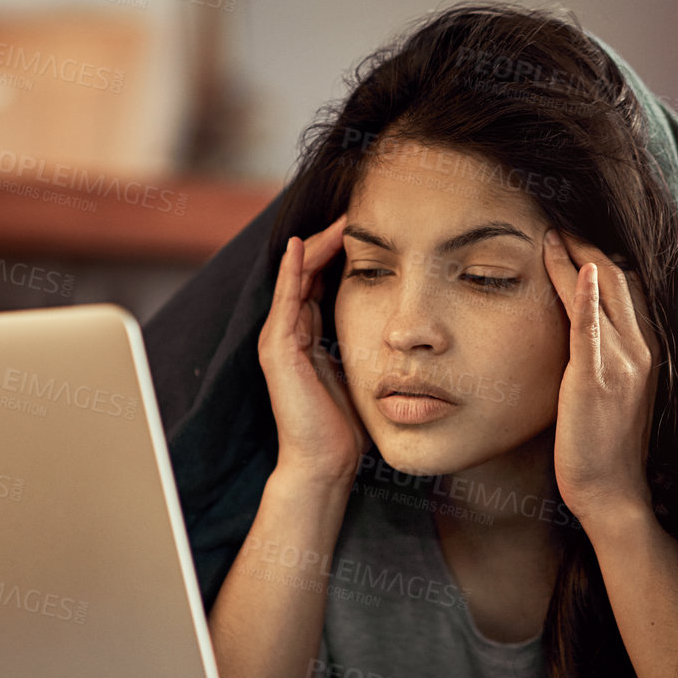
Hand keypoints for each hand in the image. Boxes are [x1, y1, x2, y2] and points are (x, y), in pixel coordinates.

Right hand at [258, 213, 369, 485]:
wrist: (324, 464)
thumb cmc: (345, 428)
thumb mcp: (362, 374)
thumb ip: (368, 348)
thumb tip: (400, 331)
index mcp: (310, 337)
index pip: (323, 282)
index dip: (343, 254)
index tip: (371, 230)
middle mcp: (290, 333)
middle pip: (309, 272)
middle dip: (332, 242)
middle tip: (358, 212)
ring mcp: (279, 340)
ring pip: (296, 278)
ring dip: (317, 246)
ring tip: (341, 220)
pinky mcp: (277, 350)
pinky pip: (285, 300)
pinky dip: (292, 271)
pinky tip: (303, 246)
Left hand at [542, 227, 660, 525]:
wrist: (613, 492)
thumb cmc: (605, 446)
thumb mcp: (612, 390)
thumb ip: (604, 355)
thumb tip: (582, 329)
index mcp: (649, 350)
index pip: (628, 285)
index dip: (602, 255)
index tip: (576, 234)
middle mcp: (642, 349)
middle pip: (617, 278)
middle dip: (586, 244)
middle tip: (558, 221)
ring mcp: (623, 363)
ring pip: (602, 292)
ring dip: (574, 255)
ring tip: (550, 232)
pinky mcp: (596, 378)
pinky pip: (591, 327)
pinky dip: (582, 293)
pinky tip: (574, 266)